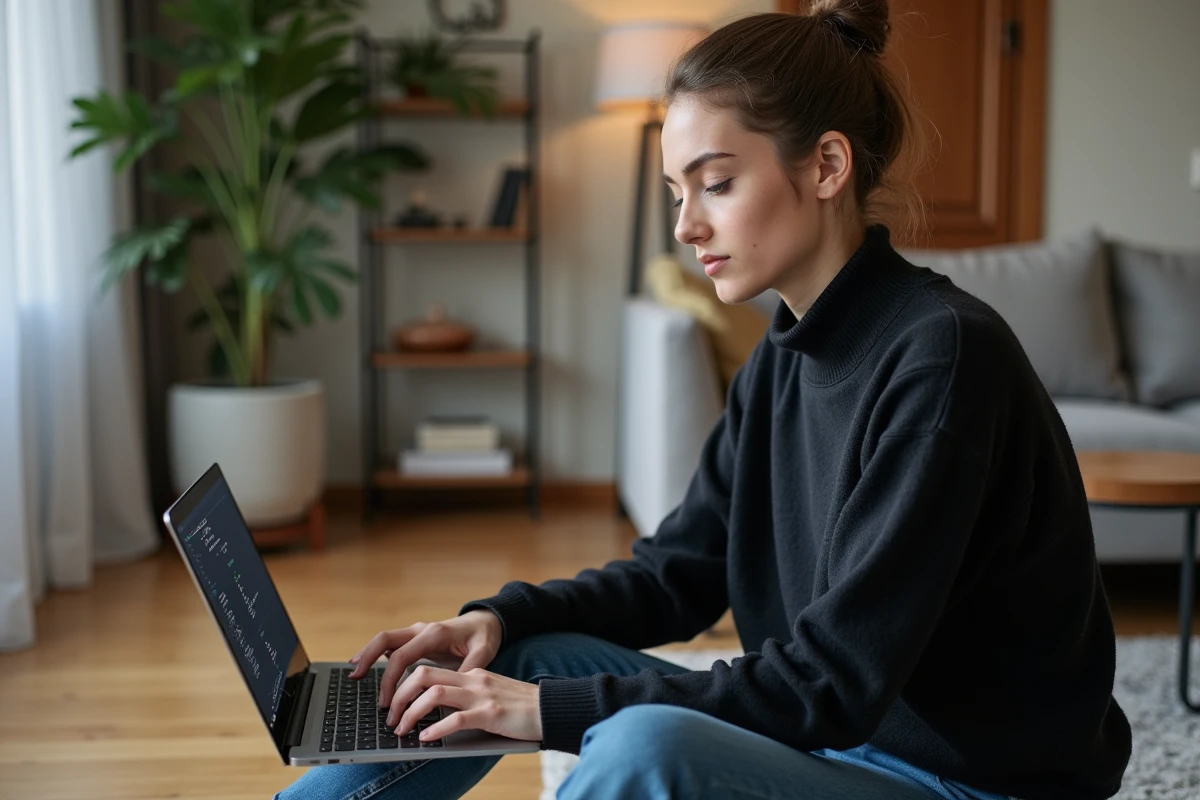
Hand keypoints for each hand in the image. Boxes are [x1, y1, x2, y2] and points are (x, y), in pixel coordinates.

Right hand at [348, 610, 502, 708]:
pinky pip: (392, 644)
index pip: (402, 656)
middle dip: (366, 657)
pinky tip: (369, 667)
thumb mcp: (484, 653)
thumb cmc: (484, 636)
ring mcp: (417, 632)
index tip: (387, 703)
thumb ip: (468, 669)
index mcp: (434, 634)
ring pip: (385, 640)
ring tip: (355, 673)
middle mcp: (421, 630)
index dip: (390, 680)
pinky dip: (378, 654)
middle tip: (354, 678)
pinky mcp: (416, 638)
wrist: (486, 621)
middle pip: (384, 639)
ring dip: (368, 654)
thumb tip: (452, 689)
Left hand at [389, 664, 542, 742]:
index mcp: (471, 674)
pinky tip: (427, 738)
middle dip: (400, 696)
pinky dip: (437, 728)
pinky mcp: (492, 714)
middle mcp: (473, 680)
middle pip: (424, 676)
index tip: (393, 704)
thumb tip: (434, 715)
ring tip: (402, 730)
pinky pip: (457, 719)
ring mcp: (482, 695)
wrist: (551, 708)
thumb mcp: (490, 695)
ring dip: (412, 712)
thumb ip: (466, 698)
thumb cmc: (520, 707)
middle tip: (391, 717)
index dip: (404, 686)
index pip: (428, 671)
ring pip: (435, 694)